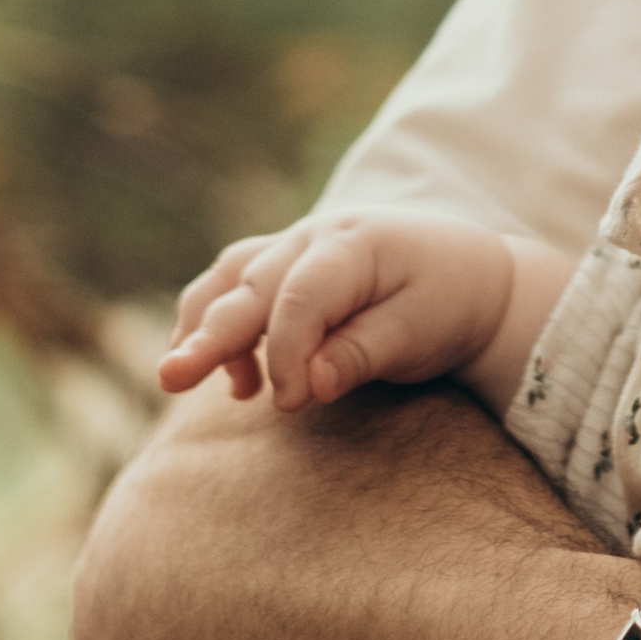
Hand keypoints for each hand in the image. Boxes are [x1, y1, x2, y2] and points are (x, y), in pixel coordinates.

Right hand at [159, 210, 525, 414]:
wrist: (469, 273)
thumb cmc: (446, 303)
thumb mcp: (419, 333)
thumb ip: (362, 355)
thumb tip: (311, 384)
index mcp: (355, 243)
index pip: (301, 298)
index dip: (287, 355)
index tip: (290, 404)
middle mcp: (313, 235)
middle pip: (250, 285)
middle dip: (210, 336)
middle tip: (171, 379)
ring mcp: (292, 245)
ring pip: (229, 278)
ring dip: (201, 326)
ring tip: (181, 377)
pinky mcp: (281, 264)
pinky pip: (232, 283)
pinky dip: (214, 319)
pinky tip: (224, 374)